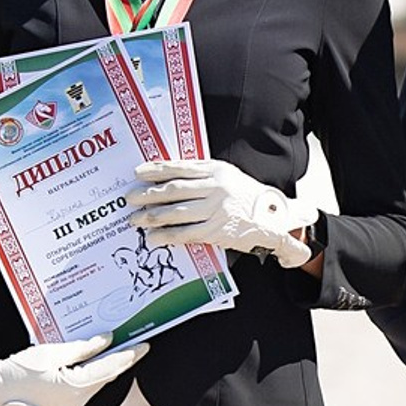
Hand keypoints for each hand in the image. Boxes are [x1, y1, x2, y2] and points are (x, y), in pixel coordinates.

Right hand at [0, 336, 143, 405]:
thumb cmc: (14, 373)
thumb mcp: (49, 353)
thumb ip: (82, 348)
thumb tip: (106, 341)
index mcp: (75, 387)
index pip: (111, 368)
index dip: (130, 355)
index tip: (145, 345)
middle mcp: (77, 404)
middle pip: (104, 378)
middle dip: (117, 361)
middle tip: (131, 344)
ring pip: (93, 387)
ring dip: (100, 370)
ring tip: (107, 352)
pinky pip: (81, 395)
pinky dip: (85, 381)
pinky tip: (85, 368)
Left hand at [129, 158, 314, 267]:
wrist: (276, 217)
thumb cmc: (246, 196)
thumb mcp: (228, 176)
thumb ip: (201, 174)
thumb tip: (166, 176)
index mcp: (217, 170)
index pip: (180, 167)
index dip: (155, 170)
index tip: (137, 173)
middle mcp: (217, 188)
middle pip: (174, 190)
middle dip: (147, 195)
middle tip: (129, 199)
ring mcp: (217, 210)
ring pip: (176, 212)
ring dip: (152, 216)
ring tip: (136, 220)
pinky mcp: (218, 231)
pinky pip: (186, 233)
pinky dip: (167, 236)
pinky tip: (154, 238)